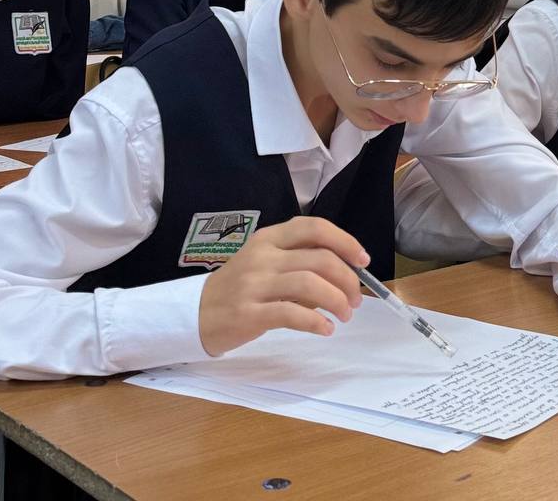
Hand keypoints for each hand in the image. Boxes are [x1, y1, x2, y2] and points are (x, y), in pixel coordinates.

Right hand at [198, 217, 365, 356]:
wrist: (194, 314)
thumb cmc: (238, 289)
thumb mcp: (265, 265)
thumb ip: (300, 266)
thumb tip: (343, 277)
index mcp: (268, 238)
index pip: (313, 228)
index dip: (344, 241)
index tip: (363, 260)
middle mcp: (263, 256)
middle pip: (319, 258)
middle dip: (347, 279)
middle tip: (356, 299)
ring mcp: (255, 284)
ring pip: (310, 284)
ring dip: (337, 300)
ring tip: (345, 315)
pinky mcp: (250, 313)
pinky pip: (292, 314)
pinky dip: (316, 322)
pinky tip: (325, 329)